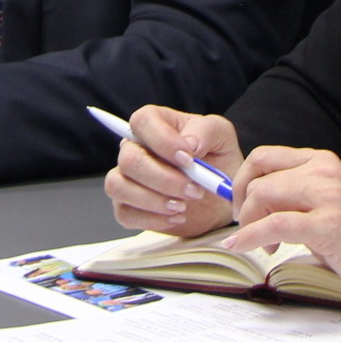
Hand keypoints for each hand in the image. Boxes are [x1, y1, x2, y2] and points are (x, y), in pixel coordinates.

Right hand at [104, 105, 241, 236]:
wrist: (219, 195)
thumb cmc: (217, 159)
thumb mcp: (222, 137)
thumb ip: (206, 131)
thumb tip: (189, 144)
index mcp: (154, 123)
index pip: (142, 122)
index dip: (163, 141)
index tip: (189, 159)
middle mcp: (134, 148)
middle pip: (130, 160)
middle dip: (164, 179)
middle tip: (194, 191)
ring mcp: (127, 178)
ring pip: (118, 186)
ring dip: (154, 200)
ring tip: (183, 206)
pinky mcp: (128, 205)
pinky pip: (125, 214)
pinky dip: (153, 219)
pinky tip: (177, 217)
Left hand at [219, 146, 340, 307]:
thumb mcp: (327, 203)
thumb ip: (295, 195)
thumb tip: (250, 201)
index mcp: (322, 162)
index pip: (264, 157)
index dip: (242, 180)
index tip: (239, 204)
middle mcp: (324, 172)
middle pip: (258, 177)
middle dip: (242, 205)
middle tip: (245, 228)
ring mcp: (327, 197)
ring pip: (262, 195)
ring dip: (249, 223)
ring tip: (262, 244)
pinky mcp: (328, 225)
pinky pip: (275, 224)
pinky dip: (251, 236)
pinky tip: (243, 246)